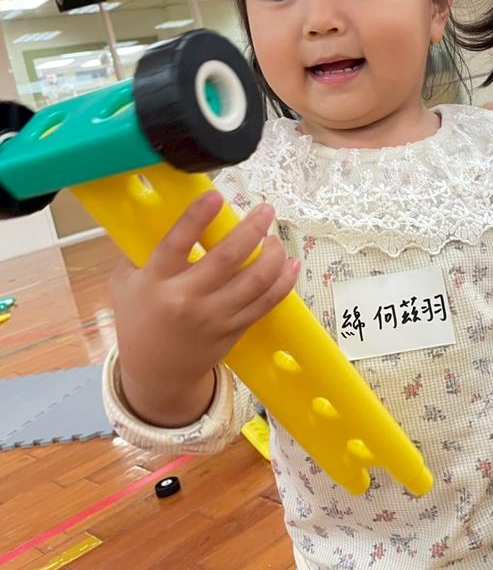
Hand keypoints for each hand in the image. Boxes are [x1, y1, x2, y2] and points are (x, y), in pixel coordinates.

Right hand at [112, 190, 299, 426]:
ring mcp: (214, 316)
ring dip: (273, 255)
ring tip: (275, 238)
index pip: (175, 245)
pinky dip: (284, 282)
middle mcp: (187, 299)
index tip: (216, 196)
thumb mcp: (125, 284)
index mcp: (156, 282)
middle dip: (251, 229)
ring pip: (254, 281)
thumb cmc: (140, 319)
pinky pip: (266, 302)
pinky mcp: (235, 328)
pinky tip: (291, 263)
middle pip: (226, 259)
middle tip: (265, 210)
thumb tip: (157, 211)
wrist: (157, 373)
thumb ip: (139, 251)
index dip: (196, 219)